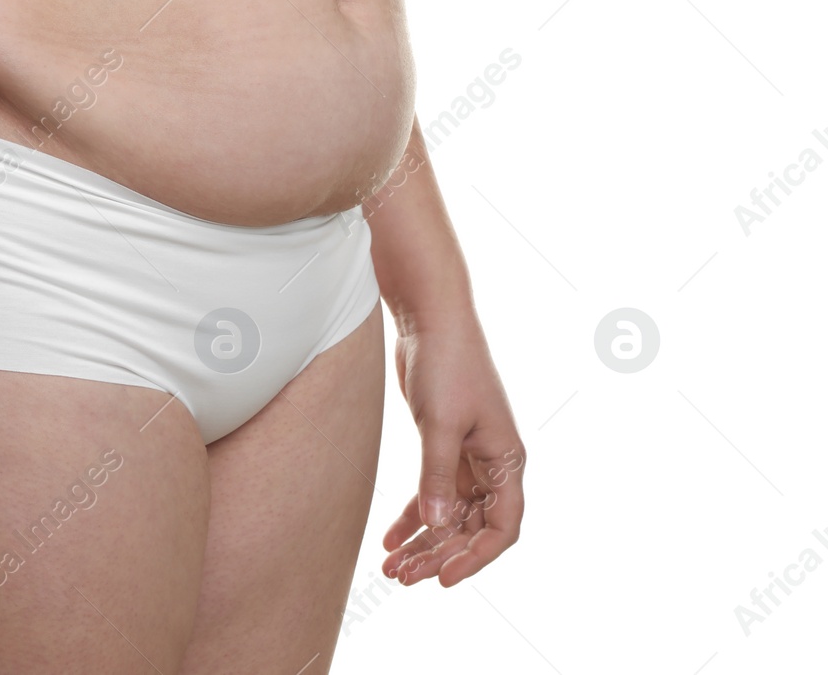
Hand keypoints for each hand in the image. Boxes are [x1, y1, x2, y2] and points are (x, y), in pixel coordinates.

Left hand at [382, 313, 525, 586]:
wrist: (430, 320)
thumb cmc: (447, 363)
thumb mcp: (440, 423)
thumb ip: (437, 475)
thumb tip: (437, 525)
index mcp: (506, 459)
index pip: (503, 526)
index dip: (476, 556)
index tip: (444, 577)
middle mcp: (492, 463)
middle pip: (471, 526)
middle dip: (439, 554)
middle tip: (403, 576)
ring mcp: (467, 456)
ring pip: (450, 513)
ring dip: (424, 541)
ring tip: (392, 568)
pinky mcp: (443, 446)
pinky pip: (432, 493)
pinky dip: (413, 516)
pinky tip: (389, 538)